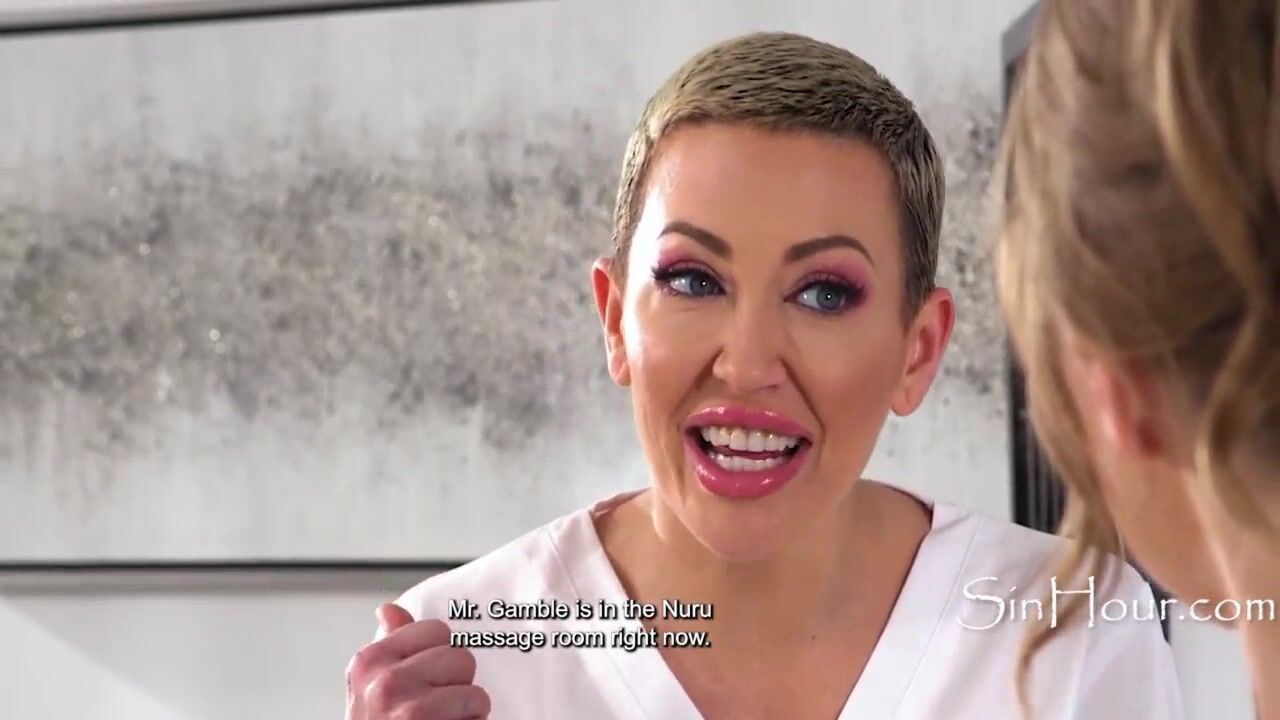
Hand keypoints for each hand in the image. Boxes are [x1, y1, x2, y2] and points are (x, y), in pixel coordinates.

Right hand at [346, 603, 490, 718]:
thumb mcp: (372, 688)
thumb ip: (388, 646)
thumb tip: (389, 609)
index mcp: (368, 662)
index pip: (435, 630)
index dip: (439, 658)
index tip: (425, 683)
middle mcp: (384, 680)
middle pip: (459, 654)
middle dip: (457, 683)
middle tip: (436, 710)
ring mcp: (406, 705)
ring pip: (472, 682)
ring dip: (468, 707)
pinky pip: (478, 704)